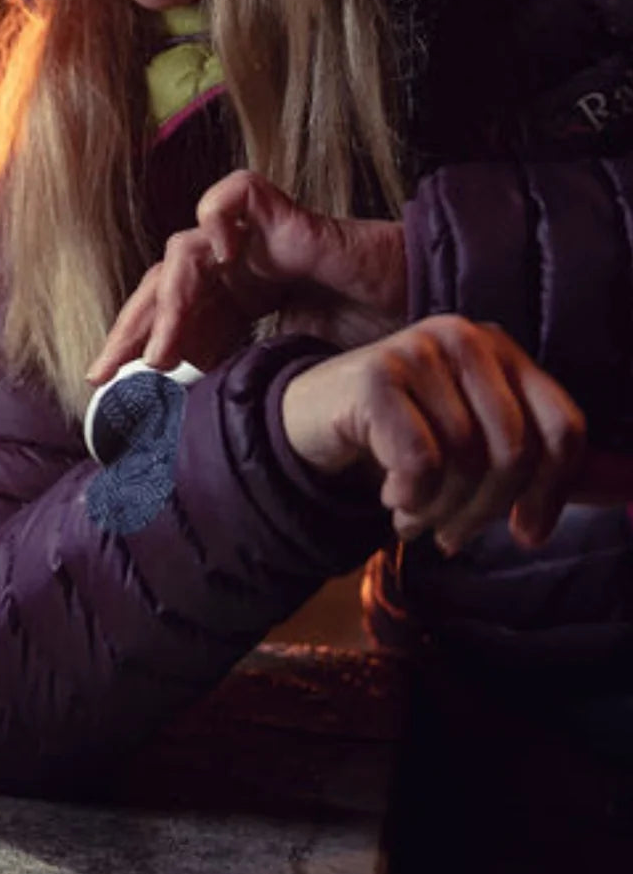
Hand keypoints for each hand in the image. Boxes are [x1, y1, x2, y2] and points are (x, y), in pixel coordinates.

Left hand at [85, 170, 407, 385]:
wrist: (426, 318)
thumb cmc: (371, 348)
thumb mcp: (294, 374)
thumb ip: (249, 382)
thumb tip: (195, 429)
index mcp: (235, 303)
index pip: (168, 317)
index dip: (134, 346)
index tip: (103, 388)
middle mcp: (237, 268)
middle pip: (163, 284)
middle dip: (132, 327)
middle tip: (106, 372)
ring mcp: (257, 239)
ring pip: (185, 251)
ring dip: (169, 302)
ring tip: (165, 353)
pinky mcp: (284, 214)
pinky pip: (235, 196)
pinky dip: (217, 217)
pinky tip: (219, 256)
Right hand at [281, 315, 586, 551]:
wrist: (309, 416)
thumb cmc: (404, 434)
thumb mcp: (476, 441)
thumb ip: (545, 462)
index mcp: (504, 351)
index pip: (564, 428)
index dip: (553, 494)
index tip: (524, 534)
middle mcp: (468, 338)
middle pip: (516, 452)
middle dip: (485, 512)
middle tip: (451, 535)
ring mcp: (421, 348)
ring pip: (467, 461)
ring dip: (440, 512)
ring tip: (414, 517)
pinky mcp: (378, 373)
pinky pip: (422, 461)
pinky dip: (411, 498)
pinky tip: (392, 497)